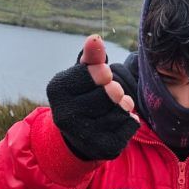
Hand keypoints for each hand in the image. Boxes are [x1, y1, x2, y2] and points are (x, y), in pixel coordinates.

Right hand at [46, 35, 139, 161]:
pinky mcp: (103, 149)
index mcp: (57, 90)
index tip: (102, 77)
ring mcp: (83, 136)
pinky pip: (130, 125)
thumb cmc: (83, 97)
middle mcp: (65, 116)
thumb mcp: (83, 75)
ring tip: (112, 108)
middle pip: (111, 93)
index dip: (105, 74)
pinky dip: (129, 120)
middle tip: (109, 94)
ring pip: (121, 110)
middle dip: (115, 91)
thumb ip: (91, 57)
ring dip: (123, 106)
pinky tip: (116, 122)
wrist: (79, 136)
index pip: (98, 73)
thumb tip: (95, 39)